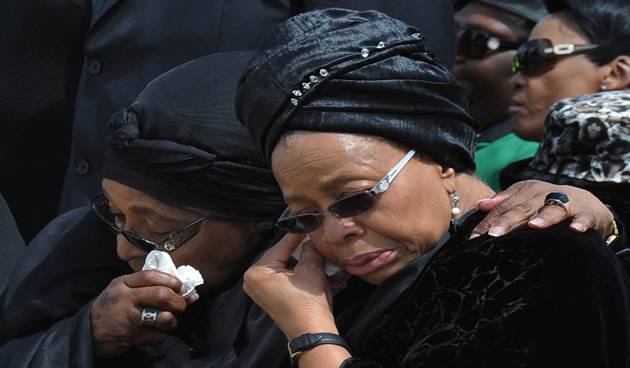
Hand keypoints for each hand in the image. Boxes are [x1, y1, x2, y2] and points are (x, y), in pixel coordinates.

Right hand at [90, 270, 197, 356]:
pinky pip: (157, 334)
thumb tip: (184, 290)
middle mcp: (125, 298)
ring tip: (169, 320)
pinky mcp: (131, 335)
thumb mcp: (123, 290)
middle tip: (181, 305)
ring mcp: (128, 317)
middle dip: (178, 301)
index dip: (172, 280)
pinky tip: (154, 332)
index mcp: (123, 283)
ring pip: (163, 316)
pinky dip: (161, 334)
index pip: (151, 275)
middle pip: (161, 294)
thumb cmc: (112, 309)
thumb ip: (147, 286)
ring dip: (172, 320)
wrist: (88, 332)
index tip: (181, 287)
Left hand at [243, 234, 337, 338]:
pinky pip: (292, 280)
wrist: (314, 334)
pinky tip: (327, 278)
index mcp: (257, 272)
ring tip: (328, 265)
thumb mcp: (311, 268)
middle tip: (320, 245)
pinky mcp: (275, 297)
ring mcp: (264, 290)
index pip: (282, 245)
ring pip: (291, 268)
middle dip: (307, 254)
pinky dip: (308, 278)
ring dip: (312, 267)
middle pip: (286, 256)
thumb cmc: (308, 305)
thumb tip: (310, 237)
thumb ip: (309, 247)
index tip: (308, 224)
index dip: (299, 235)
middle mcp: (255, 280)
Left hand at [471, 180, 613, 238]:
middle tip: (493, 234)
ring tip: (533, 226)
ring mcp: (567, 203)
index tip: (474, 236)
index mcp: (528, 190)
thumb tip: (479, 205)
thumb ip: (504, 201)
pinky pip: (584, 218)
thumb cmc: (549, 204)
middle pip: (523, 208)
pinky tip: (575, 229)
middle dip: (508, 221)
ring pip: (553, 209)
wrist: (589, 205)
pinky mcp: (587, 213)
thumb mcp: (526, 199)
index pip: (504, 206)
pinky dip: (580, 223)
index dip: (488, 221)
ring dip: (544, 217)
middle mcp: (545, 194)